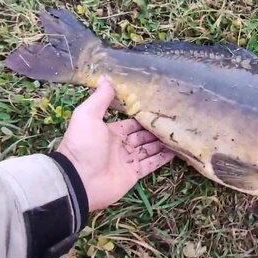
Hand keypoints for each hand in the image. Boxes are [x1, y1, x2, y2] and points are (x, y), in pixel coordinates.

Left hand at [57, 76, 174, 210]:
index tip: (158, 109)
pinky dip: (162, 158)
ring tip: (178, 134)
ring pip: (148, 149)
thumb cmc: (83, 145)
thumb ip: (100, 98)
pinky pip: (151, 164)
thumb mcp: (88, 115)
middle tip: (173, 121)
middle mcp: (119, 146)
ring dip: (161, 142)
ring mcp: (127, 161)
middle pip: (141, 135)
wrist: (78, 180)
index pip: (130, 123)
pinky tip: (176, 151)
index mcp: (109, 132)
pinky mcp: (133, 174)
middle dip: (155, 129)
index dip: (142, 117)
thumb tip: (106, 77)